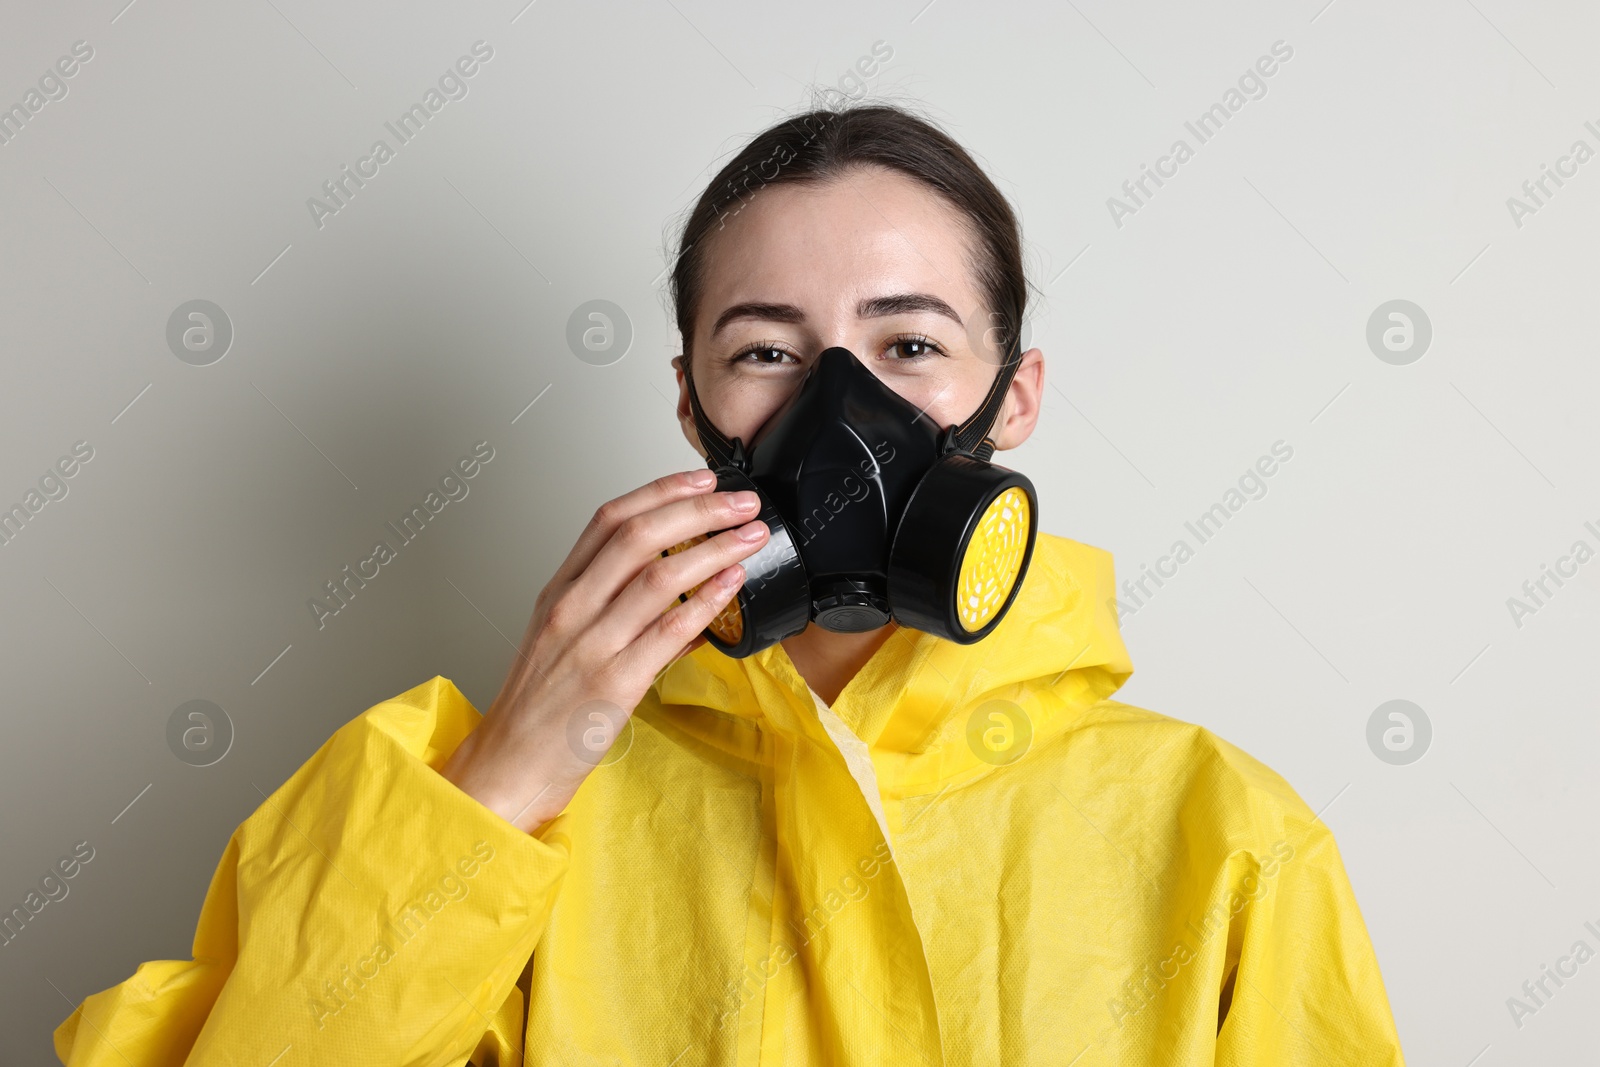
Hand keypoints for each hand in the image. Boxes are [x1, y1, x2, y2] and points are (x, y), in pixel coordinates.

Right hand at [439, 469, 766, 833]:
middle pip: (638, 536)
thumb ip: (615, 613)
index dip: (661, 491)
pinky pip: (668, 631)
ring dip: (714, 547)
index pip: (609, 520)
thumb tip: (680, 598)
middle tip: (740, 501)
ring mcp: (592, 644)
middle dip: (698, 508)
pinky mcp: (614, 683)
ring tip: (749, 535)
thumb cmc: (537, 708)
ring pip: (659, 576)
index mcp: (559, 592)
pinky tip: (733, 584)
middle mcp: (572, 609)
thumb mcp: (564, 643)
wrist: (510, 766)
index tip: (701, 478)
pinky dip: (706, 601)